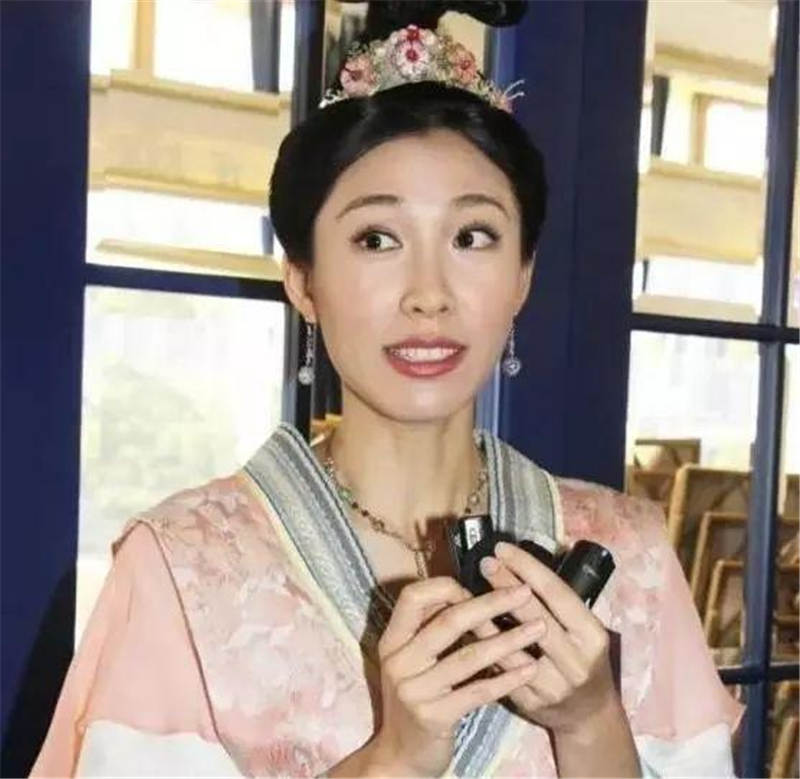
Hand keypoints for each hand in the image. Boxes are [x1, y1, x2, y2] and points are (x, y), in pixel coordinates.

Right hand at [365, 576, 546, 776]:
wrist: (401, 755)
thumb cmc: (415, 697)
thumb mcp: (411, 660)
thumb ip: (429, 628)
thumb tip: (464, 590)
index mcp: (392, 640)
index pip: (413, 597)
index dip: (446, 587)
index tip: (477, 586)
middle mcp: (399, 661)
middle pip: (448, 621)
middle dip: (491, 603)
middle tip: (524, 593)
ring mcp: (414, 691)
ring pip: (469, 656)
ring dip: (509, 640)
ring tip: (540, 628)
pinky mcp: (434, 717)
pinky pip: (477, 692)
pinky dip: (507, 679)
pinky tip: (530, 669)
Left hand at [471, 542, 619, 736]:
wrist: (588, 714)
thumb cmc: (582, 658)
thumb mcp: (583, 629)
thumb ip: (557, 603)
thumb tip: (517, 563)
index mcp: (592, 635)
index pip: (558, 593)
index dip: (528, 568)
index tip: (504, 549)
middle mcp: (575, 661)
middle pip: (535, 615)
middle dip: (506, 585)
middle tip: (485, 563)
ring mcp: (553, 685)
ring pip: (513, 646)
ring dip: (487, 618)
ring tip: (466, 593)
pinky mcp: (530, 702)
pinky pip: (501, 671)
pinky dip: (484, 647)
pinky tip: (467, 629)